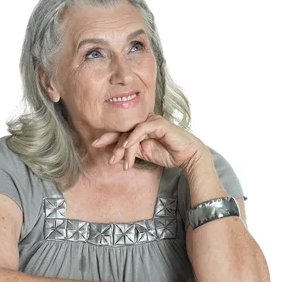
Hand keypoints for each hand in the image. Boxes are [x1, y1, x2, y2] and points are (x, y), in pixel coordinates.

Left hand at [92, 113, 209, 170]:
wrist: (188, 156)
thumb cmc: (169, 153)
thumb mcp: (145, 153)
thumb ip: (132, 150)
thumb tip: (116, 152)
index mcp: (142, 128)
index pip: (122, 131)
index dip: (108, 136)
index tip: (95, 144)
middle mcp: (146, 122)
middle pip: (124, 130)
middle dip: (111, 142)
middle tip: (99, 148)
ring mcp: (152, 121)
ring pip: (131, 132)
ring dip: (123, 148)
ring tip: (117, 160)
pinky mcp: (159, 124)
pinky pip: (141, 129)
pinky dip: (133, 138)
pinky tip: (127, 147)